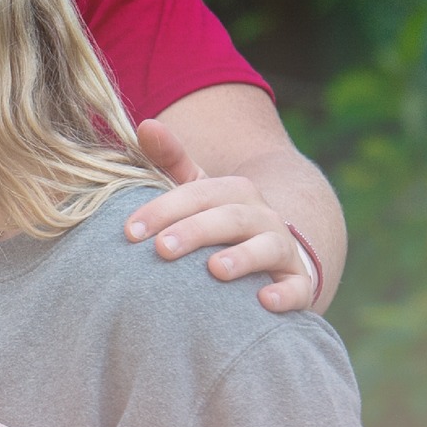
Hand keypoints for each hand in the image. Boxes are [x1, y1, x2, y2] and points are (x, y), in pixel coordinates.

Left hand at [130, 118, 317, 312]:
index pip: (199, 194)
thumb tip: (145, 124)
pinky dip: (286, 294)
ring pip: (268, 247)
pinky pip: (297, 288)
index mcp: (234, 193)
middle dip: (195, 231)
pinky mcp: (298, 283)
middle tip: (161, 249)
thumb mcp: (197, 190)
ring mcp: (283, 249)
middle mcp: (263, 216)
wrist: (273, 257)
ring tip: (215, 270)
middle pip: (230, 218)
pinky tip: (265, 301)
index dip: (164, 209)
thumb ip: (171, 160)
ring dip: (243, 258)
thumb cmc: (219, 224)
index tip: (129, 231)